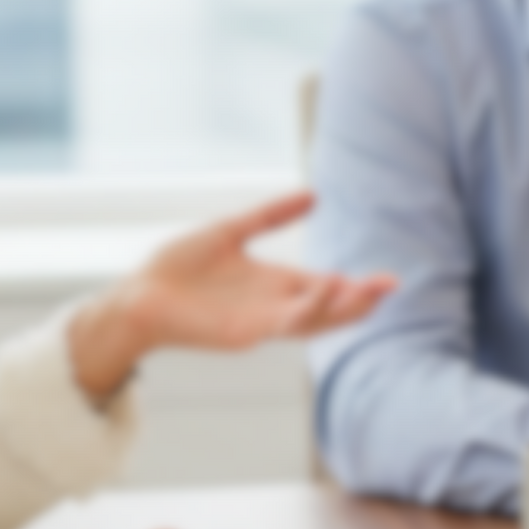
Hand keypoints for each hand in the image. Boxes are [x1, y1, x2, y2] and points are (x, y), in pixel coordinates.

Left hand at [68, 191, 396, 403]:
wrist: (137, 295)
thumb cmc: (177, 267)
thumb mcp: (231, 231)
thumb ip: (271, 215)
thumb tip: (314, 195)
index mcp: (274, 286)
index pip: (325, 287)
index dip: (355, 285)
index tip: (386, 280)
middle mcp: (273, 307)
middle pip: (329, 309)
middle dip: (361, 301)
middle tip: (391, 287)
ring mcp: (261, 323)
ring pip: (313, 321)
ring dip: (342, 309)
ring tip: (368, 292)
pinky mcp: (244, 333)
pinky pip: (284, 324)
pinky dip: (309, 310)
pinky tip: (328, 290)